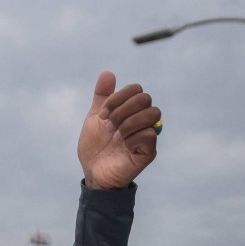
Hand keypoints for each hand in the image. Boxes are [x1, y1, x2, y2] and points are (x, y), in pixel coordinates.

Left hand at [78, 71, 160, 188]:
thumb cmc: (95, 147)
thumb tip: (108, 73)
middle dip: (122, 109)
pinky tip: (122, 146)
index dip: (118, 97)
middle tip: (109, 125)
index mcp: (131, 110)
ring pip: (151, 114)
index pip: (136, 89)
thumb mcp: (95, 118)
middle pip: (145, 98)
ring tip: (115, 136)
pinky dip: (132, 137)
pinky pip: (149, 134)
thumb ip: (102, 97)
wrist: (92, 172)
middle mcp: (142, 120)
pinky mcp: (149, 152)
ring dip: (128, 123)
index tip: (102, 115)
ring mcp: (147, 135)